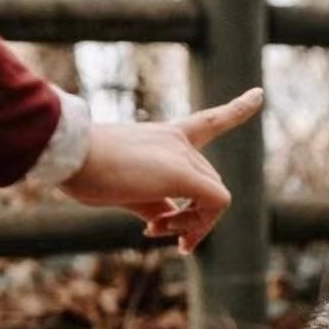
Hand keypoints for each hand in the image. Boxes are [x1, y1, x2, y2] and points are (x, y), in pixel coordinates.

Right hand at [59, 87, 262, 253]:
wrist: (68, 154)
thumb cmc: (87, 171)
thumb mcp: (127, 190)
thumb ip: (156, 206)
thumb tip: (169, 225)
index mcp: (167, 136)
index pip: (210, 121)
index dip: (237, 110)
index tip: (259, 95)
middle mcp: (179, 141)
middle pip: (210, 186)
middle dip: (194, 218)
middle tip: (157, 233)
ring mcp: (182, 154)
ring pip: (214, 198)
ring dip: (192, 225)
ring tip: (155, 230)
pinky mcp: (182, 172)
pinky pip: (215, 205)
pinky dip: (198, 225)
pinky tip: (163, 229)